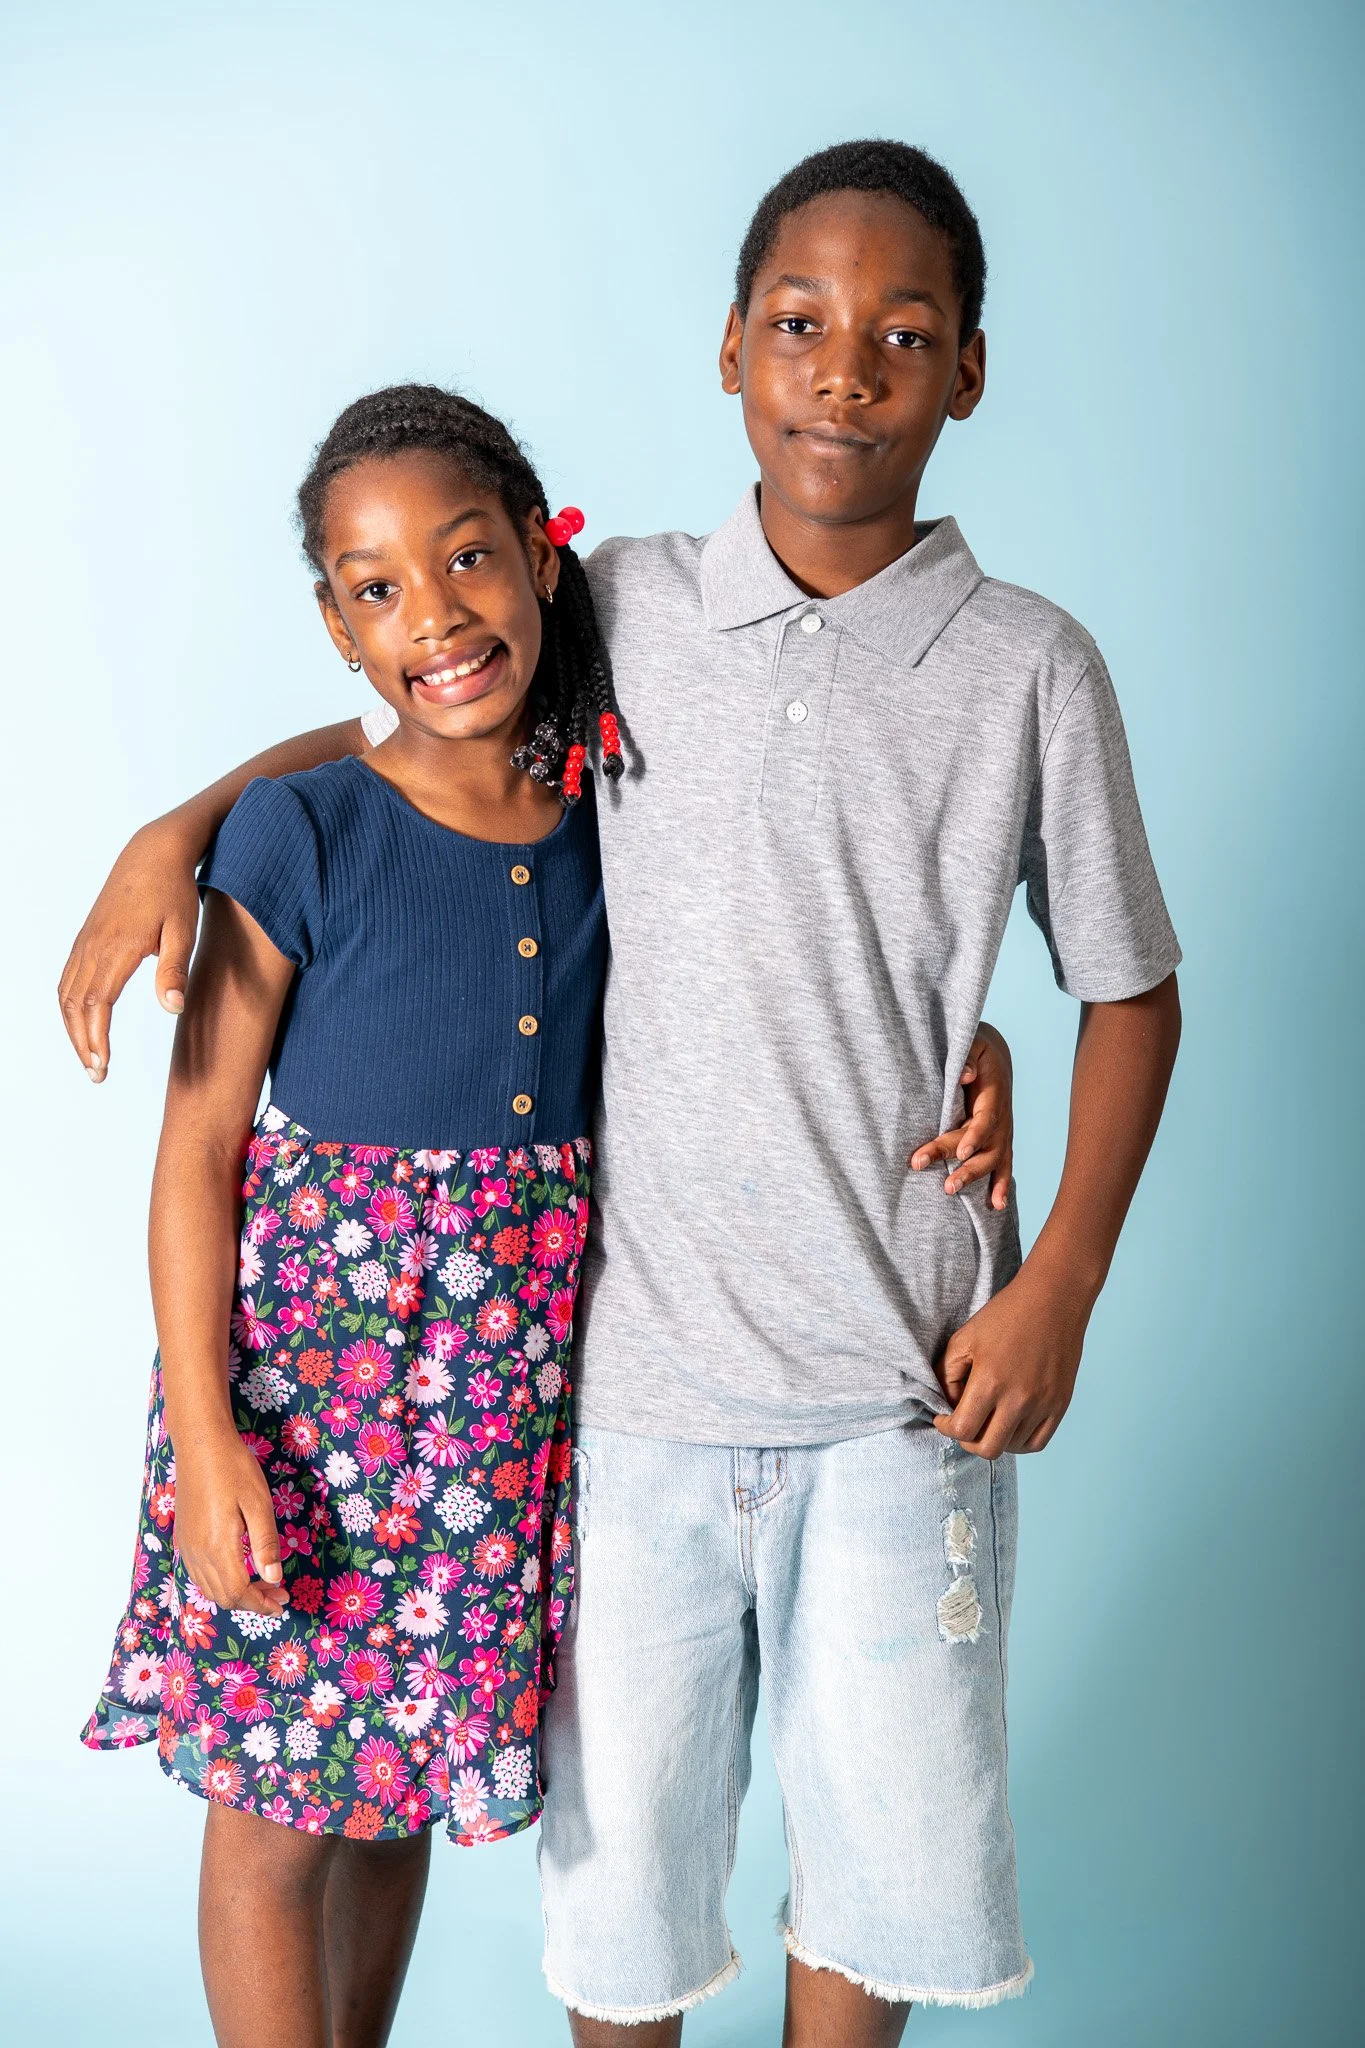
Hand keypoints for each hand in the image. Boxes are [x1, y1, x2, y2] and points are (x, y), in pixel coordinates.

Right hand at [58, 817, 201, 1079]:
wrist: (155, 851)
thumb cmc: (175, 891)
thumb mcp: (184, 931)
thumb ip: (175, 970)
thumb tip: (171, 1008)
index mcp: (117, 949)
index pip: (98, 1005)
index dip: (96, 1039)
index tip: (102, 1067)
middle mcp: (93, 946)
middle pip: (76, 1006)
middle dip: (82, 1043)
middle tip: (96, 1074)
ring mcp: (86, 940)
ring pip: (67, 993)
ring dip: (73, 1027)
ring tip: (88, 1056)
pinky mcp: (86, 936)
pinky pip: (68, 977)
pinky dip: (69, 1005)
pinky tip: (80, 1021)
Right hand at [170, 1432, 287, 1616]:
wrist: (201, 1445)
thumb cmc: (234, 1469)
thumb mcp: (259, 1504)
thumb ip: (265, 1545)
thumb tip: (274, 1578)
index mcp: (218, 1547)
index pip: (238, 1592)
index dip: (261, 1604)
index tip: (281, 1603)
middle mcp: (197, 1553)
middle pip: (222, 1597)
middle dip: (251, 1602)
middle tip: (278, 1593)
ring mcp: (187, 1546)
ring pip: (209, 1589)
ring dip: (235, 1594)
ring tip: (262, 1583)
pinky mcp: (184, 1537)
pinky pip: (199, 1575)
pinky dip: (219, 1583)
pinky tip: (237, 1570)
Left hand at [910, 1022, 1013, 1206]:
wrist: (994, 1057)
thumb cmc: (977, 1050)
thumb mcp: (973, 1044)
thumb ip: (967, 1057)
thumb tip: (965, 1074)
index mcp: (994, 1095)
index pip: (985, 1120)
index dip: (975, 1137)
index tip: (961, 1152)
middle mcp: (1001, 1119)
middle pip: (986, 1148)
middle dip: (966, 1167)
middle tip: (945, 1185)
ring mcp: (1002, 1133)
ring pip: (993, 1161)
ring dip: (976, 1179)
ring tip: (952, 1192)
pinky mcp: (999, 1142)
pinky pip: (1003, 1166)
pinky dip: (1001, 1186)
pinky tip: (996, 1206)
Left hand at [934, 1251, 1092, 1458]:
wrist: (1052, 1300)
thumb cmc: (1005, 1315)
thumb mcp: (964, 1338)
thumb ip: (947, 1375)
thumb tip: (947, 1405)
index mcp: (990, 1381)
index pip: (961, 1430)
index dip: (945, 1428)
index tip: (943, 1418)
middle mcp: (1018, 1399)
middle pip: (987, 1448)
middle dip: (967, 1440)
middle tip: (964, 1424)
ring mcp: (1043, 1405)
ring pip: (1012, 1448)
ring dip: (994, 1438)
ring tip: (987, 1419)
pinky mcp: (1060, 1405)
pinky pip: (1037, 1443)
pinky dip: (1019, 1442)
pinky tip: (1009, 1426)